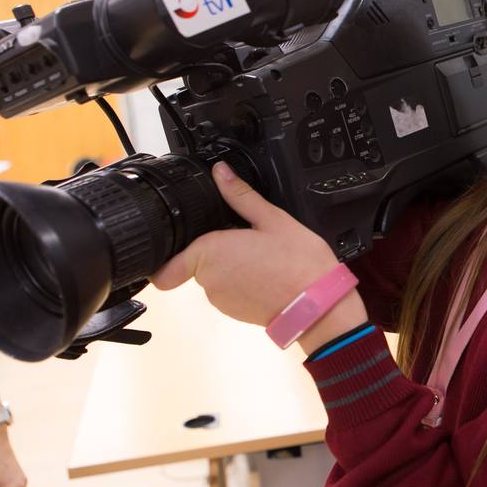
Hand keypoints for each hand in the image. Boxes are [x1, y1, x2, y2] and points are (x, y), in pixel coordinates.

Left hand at [152, 162, 367, 348]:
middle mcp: (209, 281)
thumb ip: (240, 195)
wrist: (319, 306)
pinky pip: (229, 292)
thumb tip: (221, 172)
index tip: (183, 243)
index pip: (166, 265)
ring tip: (261, 258)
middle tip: (245, 239)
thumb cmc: (298, 262)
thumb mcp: (272, 219)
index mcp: (210, 252)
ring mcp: (221, 301)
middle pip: (195, 262)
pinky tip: (265, 274)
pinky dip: (241, 282)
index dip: (169, 254)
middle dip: (214, 250)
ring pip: (213, 277)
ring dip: (229, 266)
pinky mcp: (234, 313)